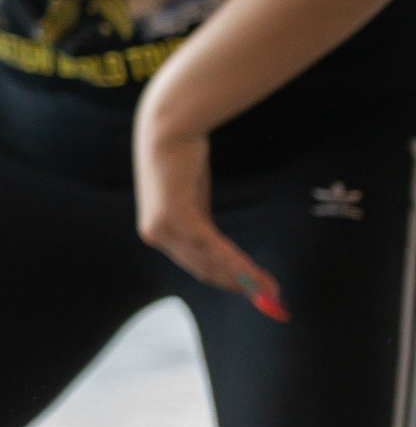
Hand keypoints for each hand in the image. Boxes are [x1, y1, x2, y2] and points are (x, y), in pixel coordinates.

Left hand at [134, 100, 287, 320]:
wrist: (168, 130)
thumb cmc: (182, 161)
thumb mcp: (193, 200)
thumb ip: (201, 226)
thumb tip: (223, 254)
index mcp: (159, 232)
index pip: (195, 266)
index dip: (226, 281)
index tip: (253, 292)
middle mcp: (156, 234)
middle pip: (204, 270)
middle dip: (239, 285)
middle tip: (270, 295)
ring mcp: (162, 226)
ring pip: (209, 262)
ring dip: (242, 278)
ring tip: (271, 288)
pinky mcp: (174, 215)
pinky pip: (210, 245)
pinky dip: (234, 261)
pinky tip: (254, 273)